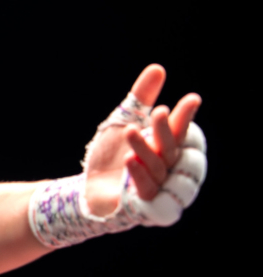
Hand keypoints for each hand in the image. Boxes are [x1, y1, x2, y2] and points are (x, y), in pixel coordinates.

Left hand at [84, 64, 201, 216]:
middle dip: (168, 131)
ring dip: (147, 149)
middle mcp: (168, 172)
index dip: (187, 119)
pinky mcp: (144, 207)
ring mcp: (158, 190)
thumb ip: (141, 98)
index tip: (191, 99)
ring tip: (131, 130)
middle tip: (159, 111)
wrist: (85, 190)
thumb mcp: (123, 122)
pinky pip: (147, 191)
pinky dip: (139, 174)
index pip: (184, 135)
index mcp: (169, 152)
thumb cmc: (109, 158)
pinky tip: (129, 159)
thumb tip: (158, 69)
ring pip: (160, 168)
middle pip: (174, 151)